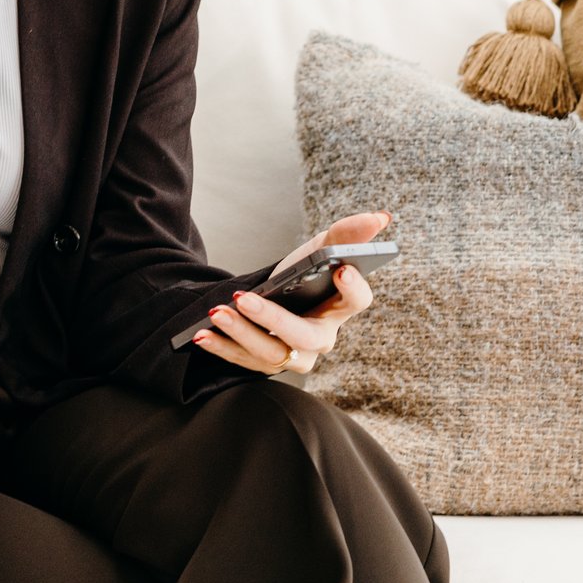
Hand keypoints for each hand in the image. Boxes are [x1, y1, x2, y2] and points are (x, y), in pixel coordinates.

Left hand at [189, 210, 391, 376]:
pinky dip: (221, 348)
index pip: (357, 302)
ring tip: (217, 311)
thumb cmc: (300, 273)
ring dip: (241, 334)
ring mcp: (293, 356)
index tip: (340, 272)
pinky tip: (202, 334)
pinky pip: (243, 361)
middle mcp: (321, 339)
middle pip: (304, 337)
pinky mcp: (263, 364)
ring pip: (271, 353)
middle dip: (273, 319)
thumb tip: (381, 218)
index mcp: (340, 308)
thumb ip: (347, 233)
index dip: (353, 289)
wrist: (266, 296)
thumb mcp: (318, 249)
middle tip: (244, 299)